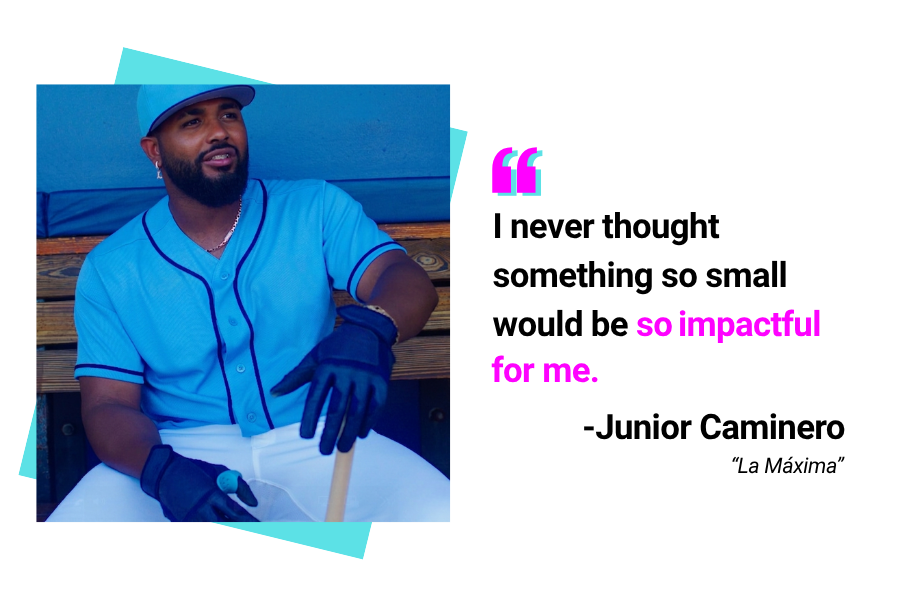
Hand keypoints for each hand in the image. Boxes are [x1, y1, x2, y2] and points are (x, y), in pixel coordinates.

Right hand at [140, 445, 258, 521]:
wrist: (164, 473)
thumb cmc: (194, 470)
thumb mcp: (220, 471)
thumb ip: (239, 487)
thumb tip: (254, 503)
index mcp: (212, 495)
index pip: (236, 513)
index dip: (250, 522)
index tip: (261, 526)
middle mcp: (201, 510)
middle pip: (225, 526)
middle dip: (240, 530)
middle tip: (255, 532)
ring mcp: (190, 519)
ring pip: (212, 530)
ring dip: (227, 529)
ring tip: (240, 529)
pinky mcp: (183, 523)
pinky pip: (201, 530)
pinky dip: (212, 528)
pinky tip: (219, 525)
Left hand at [271, 304, 396, 454]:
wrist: (370, 331)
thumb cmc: (337, 347)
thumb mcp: (314, 356)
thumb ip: (295, 377)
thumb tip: (273, 393)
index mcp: (327, 366)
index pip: (316, 397)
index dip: (311, 418)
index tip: (306, 436)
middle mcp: (347, 372)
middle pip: (338, 408)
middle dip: (330, 432)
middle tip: (323, 450)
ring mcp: (366, 377)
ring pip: (358, 411)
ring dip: (350, 433)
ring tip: (342, 448)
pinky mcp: (381, 381)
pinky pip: (376, 407)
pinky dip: (369, 422)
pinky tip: (361, 435)